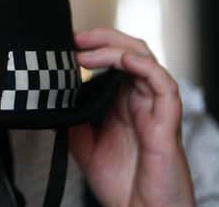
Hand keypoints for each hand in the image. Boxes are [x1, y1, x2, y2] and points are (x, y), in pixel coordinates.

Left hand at [70, 28, 195, 206]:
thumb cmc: (122, 182)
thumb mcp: (83, 143)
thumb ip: (72, 117)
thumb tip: (50, 96)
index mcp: (123, 101)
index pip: (113, 59)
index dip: (93, 46)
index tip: (66, 43)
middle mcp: (141, 99)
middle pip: (130, 50)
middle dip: (102, 38)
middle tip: (75, 38)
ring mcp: (155, 107)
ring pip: (145, 59)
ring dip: (115, 48)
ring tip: (86, 50)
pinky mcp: (168, 120)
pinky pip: (164, 84)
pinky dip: (144, 66)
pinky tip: (123, 60)